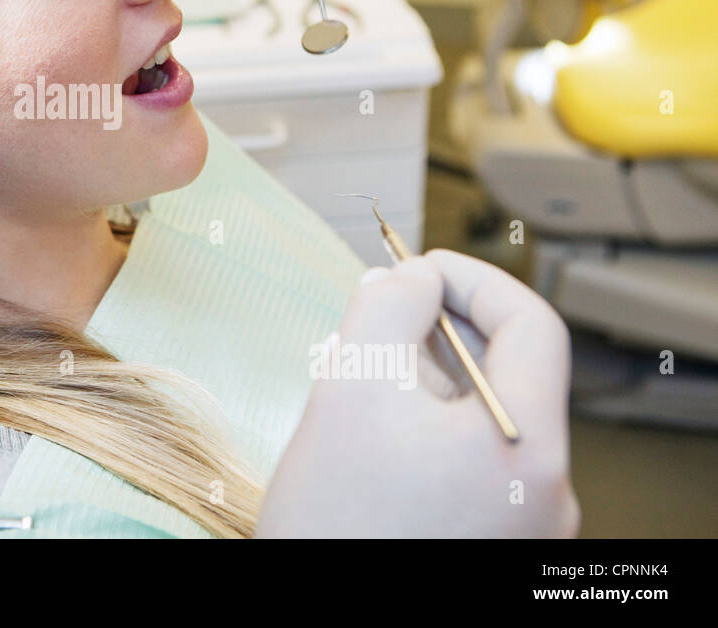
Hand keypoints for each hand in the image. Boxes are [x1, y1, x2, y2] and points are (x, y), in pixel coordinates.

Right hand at [255, 250, 580, 537]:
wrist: (314, 617)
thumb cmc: (336, 520)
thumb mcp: (351, 386)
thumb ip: (387, 308)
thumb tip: (409, 277)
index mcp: (529, 449)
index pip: (532, 326)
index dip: (474, 279)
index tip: (416, 268)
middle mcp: (545, 491)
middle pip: (508, 374)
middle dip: (440, 332)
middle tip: (377, 319)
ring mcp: (521, 525)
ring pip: (483, 419)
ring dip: (429, 381)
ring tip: (363, 383)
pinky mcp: (492, 544)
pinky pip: (472, 462)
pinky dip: (429, 429)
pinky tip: (375, 436)